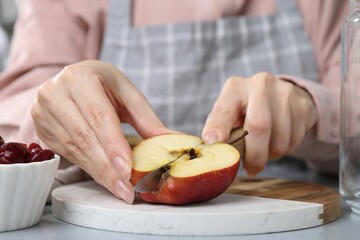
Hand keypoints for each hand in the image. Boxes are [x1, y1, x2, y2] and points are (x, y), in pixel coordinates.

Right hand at [31, 60, 170, 202]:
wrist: (72, 81)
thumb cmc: (103, 85)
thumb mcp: (126, 93)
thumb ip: (147, 118)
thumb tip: (171, 140)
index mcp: (80, 78)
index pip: (98, 116)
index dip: (113, 144)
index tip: (128, 169)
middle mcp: (55, 94)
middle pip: (85, 137)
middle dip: (108, 167)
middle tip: (127, 190)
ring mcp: (44, 113)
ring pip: (75, 150)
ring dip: (100, 173)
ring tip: (120, 189)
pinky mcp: (42, 130)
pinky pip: (69, 155)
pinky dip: (90, 169)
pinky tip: (106, 180)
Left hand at [202, 72, 317, 175]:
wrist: (282, 96)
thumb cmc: (248, 110)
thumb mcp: (231, 114)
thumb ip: (221, 129)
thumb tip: (213, 151)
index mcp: (235, 88)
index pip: (224, 110)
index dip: (218, 127)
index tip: (213, 142)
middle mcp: (259, 84)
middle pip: (259, 126)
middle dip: (254, 155)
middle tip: (250, 168)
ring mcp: (284, 92)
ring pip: (279, 139)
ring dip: (270, 154)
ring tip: (264, 150)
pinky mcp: (302, 104)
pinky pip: (293, 140)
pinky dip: (285, 149)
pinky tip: (278, 140)